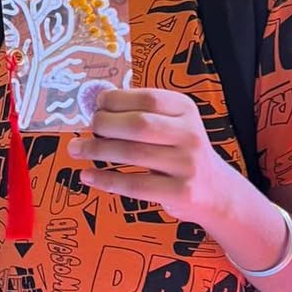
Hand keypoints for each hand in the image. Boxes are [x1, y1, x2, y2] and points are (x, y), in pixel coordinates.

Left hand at [68, 87, 230, 223]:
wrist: (216, 191)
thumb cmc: (181, 152)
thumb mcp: (173, 125)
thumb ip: (141, 114)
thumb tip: (95, 106)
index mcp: (185, 110)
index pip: (147, 99)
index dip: (116, 100)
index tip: (96, 105)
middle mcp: (189, 134)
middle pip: (138, 124)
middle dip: (103, 125)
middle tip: (88, 129)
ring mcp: (187, 165)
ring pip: (132, 154)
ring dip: (96, 150)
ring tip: (75, 149)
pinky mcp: (180, 193)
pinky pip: (134, 185)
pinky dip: (105, 180)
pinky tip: (87, 175)